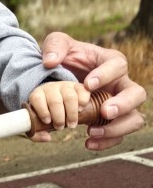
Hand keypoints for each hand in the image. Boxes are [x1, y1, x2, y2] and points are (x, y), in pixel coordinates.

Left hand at [27, 81, 89, 137]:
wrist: (59, 100)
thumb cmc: (46, 113)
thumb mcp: (38, 122)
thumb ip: (37, 133)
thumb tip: (47, 138)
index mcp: (38, 95)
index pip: (37, 99)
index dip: (43, 111)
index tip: (48, 122)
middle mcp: (50, 88)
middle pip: (55, 101)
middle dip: (59, 117)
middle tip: (61, 127)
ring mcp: (65, 86)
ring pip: (70, 97)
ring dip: (72, 113)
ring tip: (71, 124)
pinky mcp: (78, 86)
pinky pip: (82, 91)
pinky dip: (83, 101)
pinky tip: (81, 110)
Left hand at [40, 32, 145, 149]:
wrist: (61, 75)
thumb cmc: (65, 57)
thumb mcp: (57, 44)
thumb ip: (54, 47)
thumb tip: (50, 61)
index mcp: (111, 62)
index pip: (118, 65)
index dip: (106, 75)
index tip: (88, 84)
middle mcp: (120, 84)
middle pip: (137, 94)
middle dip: (124, 104)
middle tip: (104, 111)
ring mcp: (120, 104)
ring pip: (134, 118)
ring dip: (117, 128)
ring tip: (92, 131)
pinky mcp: (113, 120)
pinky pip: (119, 135)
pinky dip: (106, 141)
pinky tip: (88, 142)